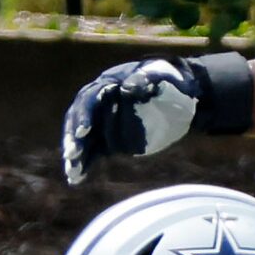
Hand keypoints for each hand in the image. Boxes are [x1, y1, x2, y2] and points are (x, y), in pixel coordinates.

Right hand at [61, 59, 201, 184]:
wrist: (183, 98)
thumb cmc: (171, 82)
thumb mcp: (161, 77)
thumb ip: (145, 79)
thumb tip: (127, 86)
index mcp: (108, 83)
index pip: (89, 99)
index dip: (84, 115)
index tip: (83, 131)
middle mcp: (100, 102)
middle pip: (79, 119)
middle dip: (74, 137)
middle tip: (72, 154)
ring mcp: (105, 122)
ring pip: (84, 138)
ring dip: (76, 154)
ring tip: (71, 172)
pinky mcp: (111, 139)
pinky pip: (94, 151)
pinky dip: (85, 163)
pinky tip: (77, 178)